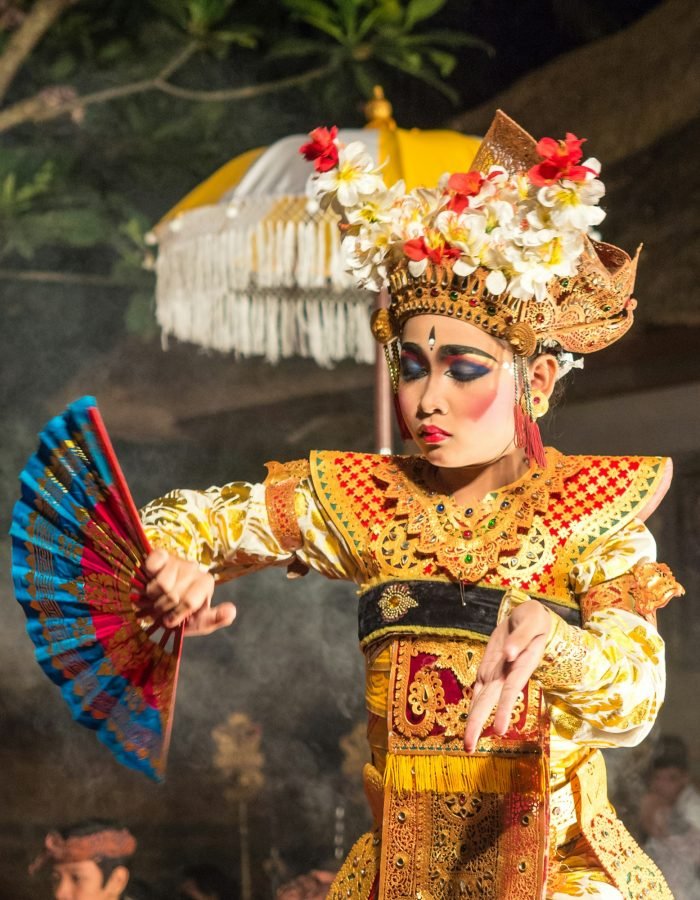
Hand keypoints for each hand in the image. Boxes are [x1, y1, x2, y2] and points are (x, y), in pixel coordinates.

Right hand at [142, 549, 235, 635]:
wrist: (155, 606)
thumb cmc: (179, 615)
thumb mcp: (199, 623)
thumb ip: (216, 619)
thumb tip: (231, 610)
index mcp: (206, 583)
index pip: (189, 602)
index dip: (175, 615)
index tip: (171, 620)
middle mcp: (193, 569)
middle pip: (173, 595)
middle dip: (162, 608)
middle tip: (161, 610)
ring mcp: (177, 560)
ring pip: (160, 584)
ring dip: (152, 597)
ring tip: (155, 599)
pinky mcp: (159, 555)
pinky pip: (152, 565)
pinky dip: (148, 576)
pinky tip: (150, 581)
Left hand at [464, 599, 550, 751]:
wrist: (529, 618)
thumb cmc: (533, 620)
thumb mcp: (531, 621)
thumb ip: (521, 638)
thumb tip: (509, 654)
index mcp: (521, 665)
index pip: (511, 689)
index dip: (505, 709)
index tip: (499, 730)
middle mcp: (508, 674)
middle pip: (491, 701)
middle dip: (479, 724)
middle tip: (469, 747)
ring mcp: (497, 673)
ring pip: (482, 699)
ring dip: (474, 721)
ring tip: (466, 744)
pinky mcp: (488, 668)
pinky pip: (479, 688)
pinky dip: (473, 704)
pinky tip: (468, 723)